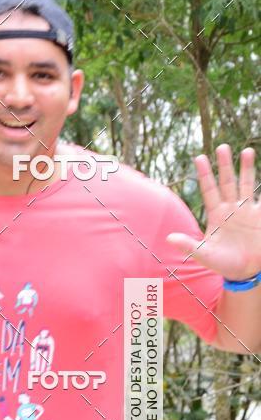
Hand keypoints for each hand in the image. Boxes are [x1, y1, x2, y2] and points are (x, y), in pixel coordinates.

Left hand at [166, 145, 259, 280]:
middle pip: (226, 182)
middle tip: (221, 147)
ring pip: (246, 184)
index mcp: (216, 215)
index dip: (204, 174)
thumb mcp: (204, 255)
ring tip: (246, 150)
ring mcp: (247, 210)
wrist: (246, 272)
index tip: (199, 157)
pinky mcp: (260, 215)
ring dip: (245, 168)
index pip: (208, 190)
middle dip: (224, 165)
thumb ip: (188, 245)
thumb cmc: (223, 264)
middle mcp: (231, 208)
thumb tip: (168, 239)